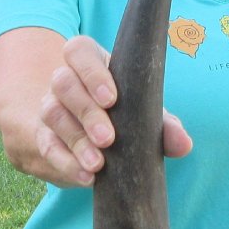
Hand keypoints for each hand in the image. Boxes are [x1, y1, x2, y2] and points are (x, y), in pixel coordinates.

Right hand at [38, 36, 191, 186]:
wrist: (92, 141)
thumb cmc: (125, 116)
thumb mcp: (144, 115)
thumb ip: (165, 125)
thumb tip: (184, 144)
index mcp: (90, 62)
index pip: (78, 51)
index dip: (91, 72)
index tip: (111, 99)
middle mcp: (65, 80)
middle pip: (63, 83)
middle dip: (87, 112)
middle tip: (108, 139)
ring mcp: (50, 108)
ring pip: (52, 114)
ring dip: (77, 141)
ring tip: (98, 164)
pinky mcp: (45, 138)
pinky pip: (47, 146)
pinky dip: (66, 163)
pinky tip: (86, 177)